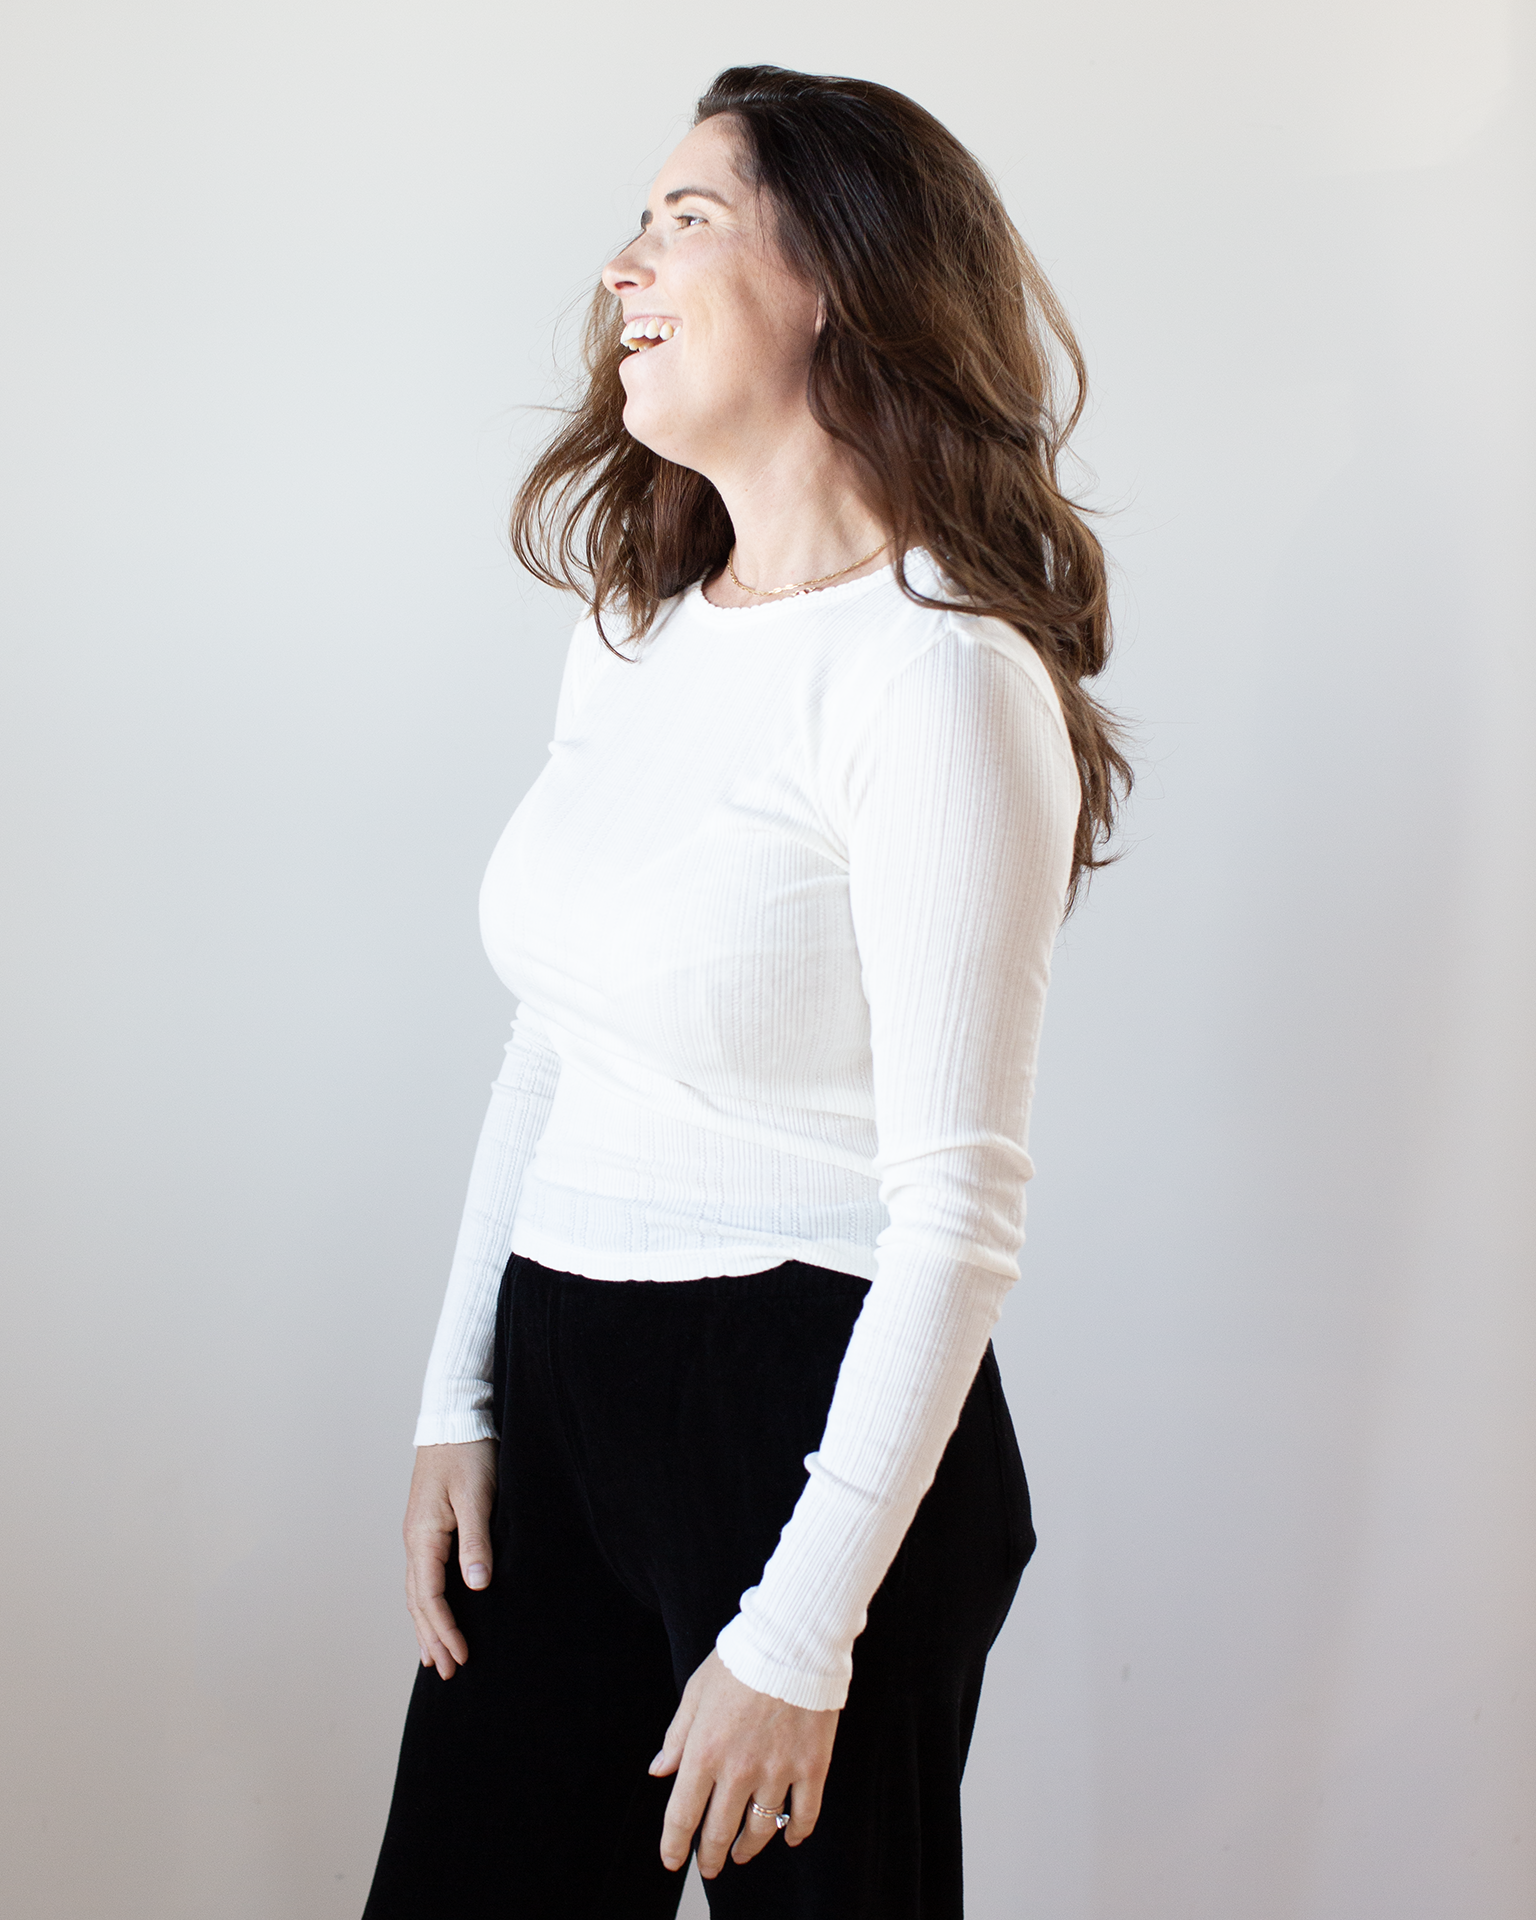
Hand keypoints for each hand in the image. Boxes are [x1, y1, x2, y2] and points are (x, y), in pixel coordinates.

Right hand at [403, 1438, 496, 1679]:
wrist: (453, 1420)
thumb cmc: (468, 1454)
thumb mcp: (477, 1497)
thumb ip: (476, 1541)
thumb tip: (477, 1586)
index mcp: (423, 1537)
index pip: (430, 1597)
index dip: (446, 1630)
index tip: (462, 1656)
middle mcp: (414, 1541)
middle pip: (418, 1602)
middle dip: (432, 1638)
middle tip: (449, 1672)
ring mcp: (417, 1535)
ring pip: (416, 1592)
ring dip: (426, 1626)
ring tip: (435, 1657)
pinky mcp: (427, 1528)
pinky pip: (422, 1577)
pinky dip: (426, 1603)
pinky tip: (433, 1613)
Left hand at [649, 1650, 838, 1878]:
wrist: (793, 1638)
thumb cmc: (740, 1659)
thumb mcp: (696, 1692)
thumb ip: (677, 1736)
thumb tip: (660, 1770)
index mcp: (705, 1752)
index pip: (682, 1816)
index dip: (674, 1845)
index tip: (672, 1859)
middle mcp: (739, 1770)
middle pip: (720, 1831)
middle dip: (711, 1855)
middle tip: (709, 1865)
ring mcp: (778, 1771)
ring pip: (761, 1829)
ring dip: (748, 1848)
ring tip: (741, 1853)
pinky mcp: (812, 1766)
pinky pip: (804, 1814)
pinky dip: (796, 1833)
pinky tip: (789, 1839)